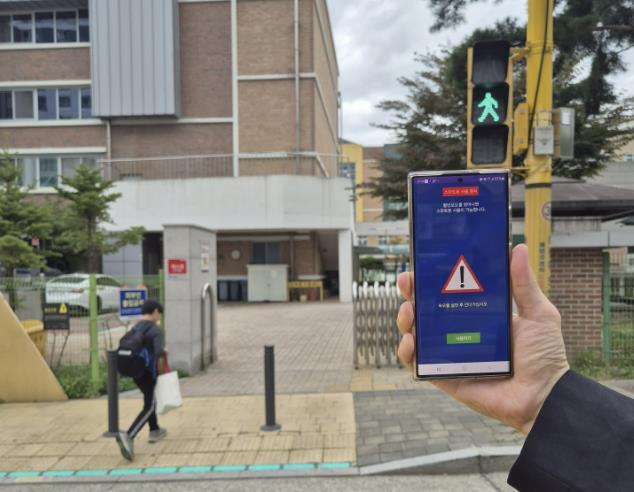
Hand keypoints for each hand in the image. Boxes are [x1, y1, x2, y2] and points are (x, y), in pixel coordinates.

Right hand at [396, 244, 568, 434]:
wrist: (544, 396)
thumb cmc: (544, 357)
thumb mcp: (538, 314)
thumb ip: (524, 284)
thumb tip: (519, 248)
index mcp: (477, 314)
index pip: (447, 292)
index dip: (430, 279)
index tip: (421, 266)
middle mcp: (459, 332)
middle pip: (425, 309)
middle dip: (411, 294)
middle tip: (407, 283)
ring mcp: (449, 354)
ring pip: (416, 333)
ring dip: (405, 319)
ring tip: (408, 312)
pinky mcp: (444, 376)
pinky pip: (418, 364)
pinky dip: (407, 352)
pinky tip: (410, 342)